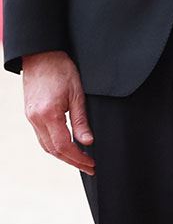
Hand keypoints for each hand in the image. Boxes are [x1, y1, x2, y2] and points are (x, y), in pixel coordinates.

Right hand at [21, 51, 94, 174]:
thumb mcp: (77, 93)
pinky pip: (41, 136)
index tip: (91, 164)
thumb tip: (88, 142)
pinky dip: (54, 145)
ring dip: (62, 156)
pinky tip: (66, 146)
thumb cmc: (62, 69)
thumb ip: (81, 120)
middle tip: (89, 168)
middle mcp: (36, 119)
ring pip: (45, 145)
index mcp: (49, 114)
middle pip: (53, 150)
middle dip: (72, 161)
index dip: (78, 158)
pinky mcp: (30, 114)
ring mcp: (30, 117)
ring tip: (80, 160)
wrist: (41, 55)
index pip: (63, 146)